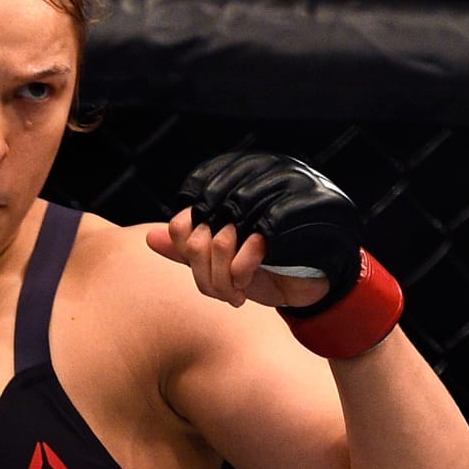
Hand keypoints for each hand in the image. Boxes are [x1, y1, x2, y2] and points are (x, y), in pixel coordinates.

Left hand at [146, 148, 362, 314]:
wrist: (320, 283)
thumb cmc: (270, 268)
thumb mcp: (224, 260)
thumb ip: (189, 247)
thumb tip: (148, 237)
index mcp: (238, 178)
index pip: (189, 209)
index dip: (187, 245)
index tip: (201, 271)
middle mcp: (257, 176)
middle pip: (201, 225)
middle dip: (202, 270)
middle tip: (220, 293)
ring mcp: (279, 191)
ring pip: (220, 237)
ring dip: (221, 278)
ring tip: (233, 293)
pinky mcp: (298, 213)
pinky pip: (251, 244)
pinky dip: (241, 272)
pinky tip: (247, 286)